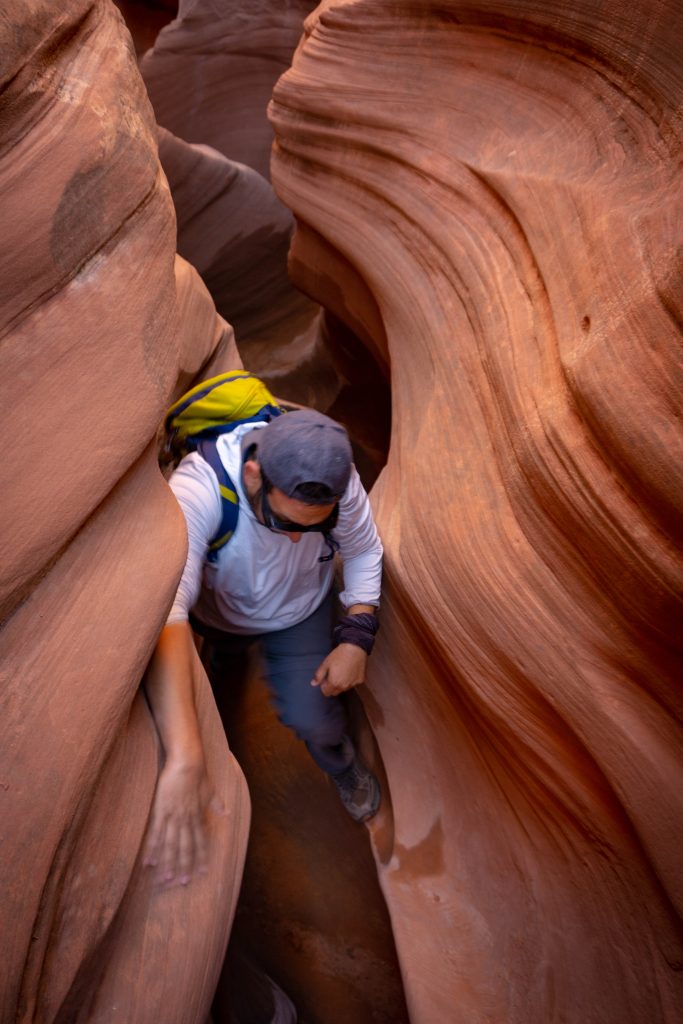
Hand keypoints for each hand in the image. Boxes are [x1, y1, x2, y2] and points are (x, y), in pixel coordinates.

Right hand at [142, 757, 223, 887]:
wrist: (187, 762)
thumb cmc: (198, 774)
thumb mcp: (211, 790)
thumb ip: (217, 804)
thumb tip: (227, 812)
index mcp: (198, 815)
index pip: (201, 841)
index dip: (202, 856)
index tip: (203, 872)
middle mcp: (187, 820)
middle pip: (185, 848)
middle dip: (184, 866)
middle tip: (181, 883)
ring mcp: (174, 817)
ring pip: (171, 845)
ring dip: (168, 863)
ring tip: (165, 879)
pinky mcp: (161, 811)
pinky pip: (156, 834)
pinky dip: (152, 849)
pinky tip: (148, 862)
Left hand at [311, 643, 367, 696]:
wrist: (354, 648)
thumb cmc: (339, 655)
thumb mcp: (325, 663)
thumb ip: (319, 675)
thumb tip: (313, 683)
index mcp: (334, 683)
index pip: (326, 693)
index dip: (324, 687)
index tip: (324, 680)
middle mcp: (344, 686)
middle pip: (335, 693)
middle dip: (332, 687)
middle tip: (332, 676)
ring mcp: (353, 684)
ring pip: (344, 689)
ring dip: (341, 684)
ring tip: (341, 672)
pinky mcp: (360, 680)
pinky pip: (352, 684)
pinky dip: (350, 680)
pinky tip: (349, 671)